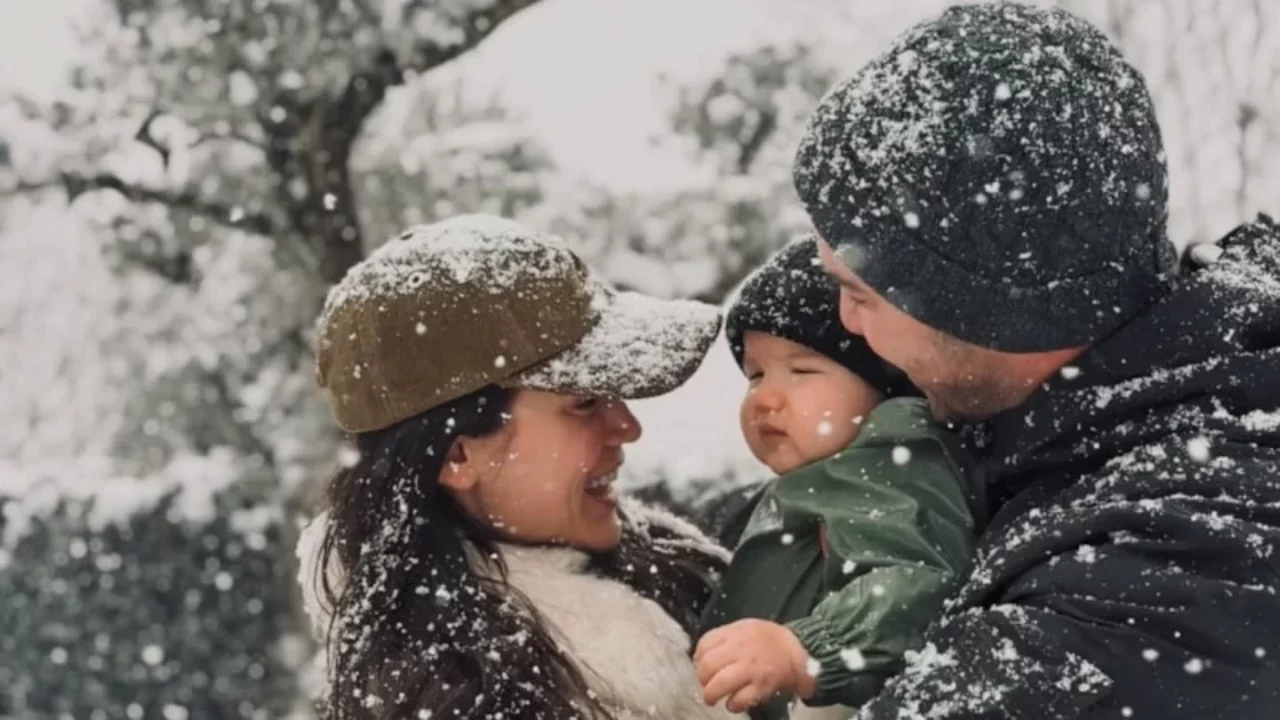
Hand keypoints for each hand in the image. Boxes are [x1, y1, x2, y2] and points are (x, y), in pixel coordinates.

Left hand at [694, 619, 816, 711]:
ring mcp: (750, 669)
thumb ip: (724, 638)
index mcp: (734, 633)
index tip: (703, 665)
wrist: (798, 648)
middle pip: (707, 666)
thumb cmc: (769, 639)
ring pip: (719, 684)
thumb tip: (702, 654)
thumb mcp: (745, 628)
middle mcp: (739, 650)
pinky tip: (733, 703)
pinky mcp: (761, 686)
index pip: (704, 645)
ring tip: (711, 698)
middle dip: (703, 678)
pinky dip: (733, 704)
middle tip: (707, 683)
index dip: (699, 658)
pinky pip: (739, 700)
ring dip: (711, 695)